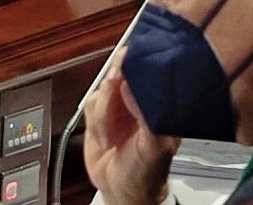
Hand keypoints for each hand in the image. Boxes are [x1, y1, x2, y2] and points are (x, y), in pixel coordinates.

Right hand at [83, 55, 176, 204]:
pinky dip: (95, 122)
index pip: (150, 68)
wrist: (122, 189)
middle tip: (113, 89)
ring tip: (114, 137)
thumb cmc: (147, 171)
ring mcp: (120, 102)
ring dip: (104, 115)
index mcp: (162, 99)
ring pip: (103, 88)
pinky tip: (106, 137)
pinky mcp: (101, 111)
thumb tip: (132, 87)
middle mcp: (141, 96)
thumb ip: (148, 115)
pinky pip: (90, 103)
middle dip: (113, 85)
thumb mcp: (155, 146)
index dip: (135, 63)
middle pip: (122, 70)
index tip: (124, 69)